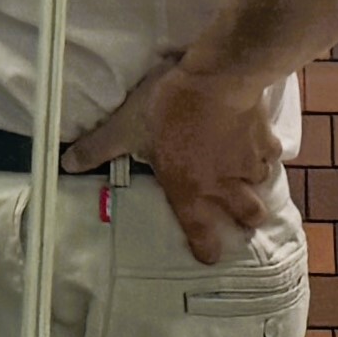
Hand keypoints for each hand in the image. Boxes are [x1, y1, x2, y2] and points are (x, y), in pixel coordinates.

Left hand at [64, 58, 283, 261]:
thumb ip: (99, 149)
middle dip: (246, 220)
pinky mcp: (266, 139)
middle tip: (244, 219)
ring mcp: (248, 163)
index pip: (200, 231)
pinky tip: (258, 144)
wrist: (218, 79)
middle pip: (248, 215)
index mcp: (190, 189)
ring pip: (261, 184)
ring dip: (255, 184)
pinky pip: (271, 154)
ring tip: (249, 178)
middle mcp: (224, 184)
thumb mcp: (126, 128)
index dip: (206, 248)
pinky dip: (265, 153)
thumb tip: (66, 164)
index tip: (211, 257)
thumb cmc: (169, 108)